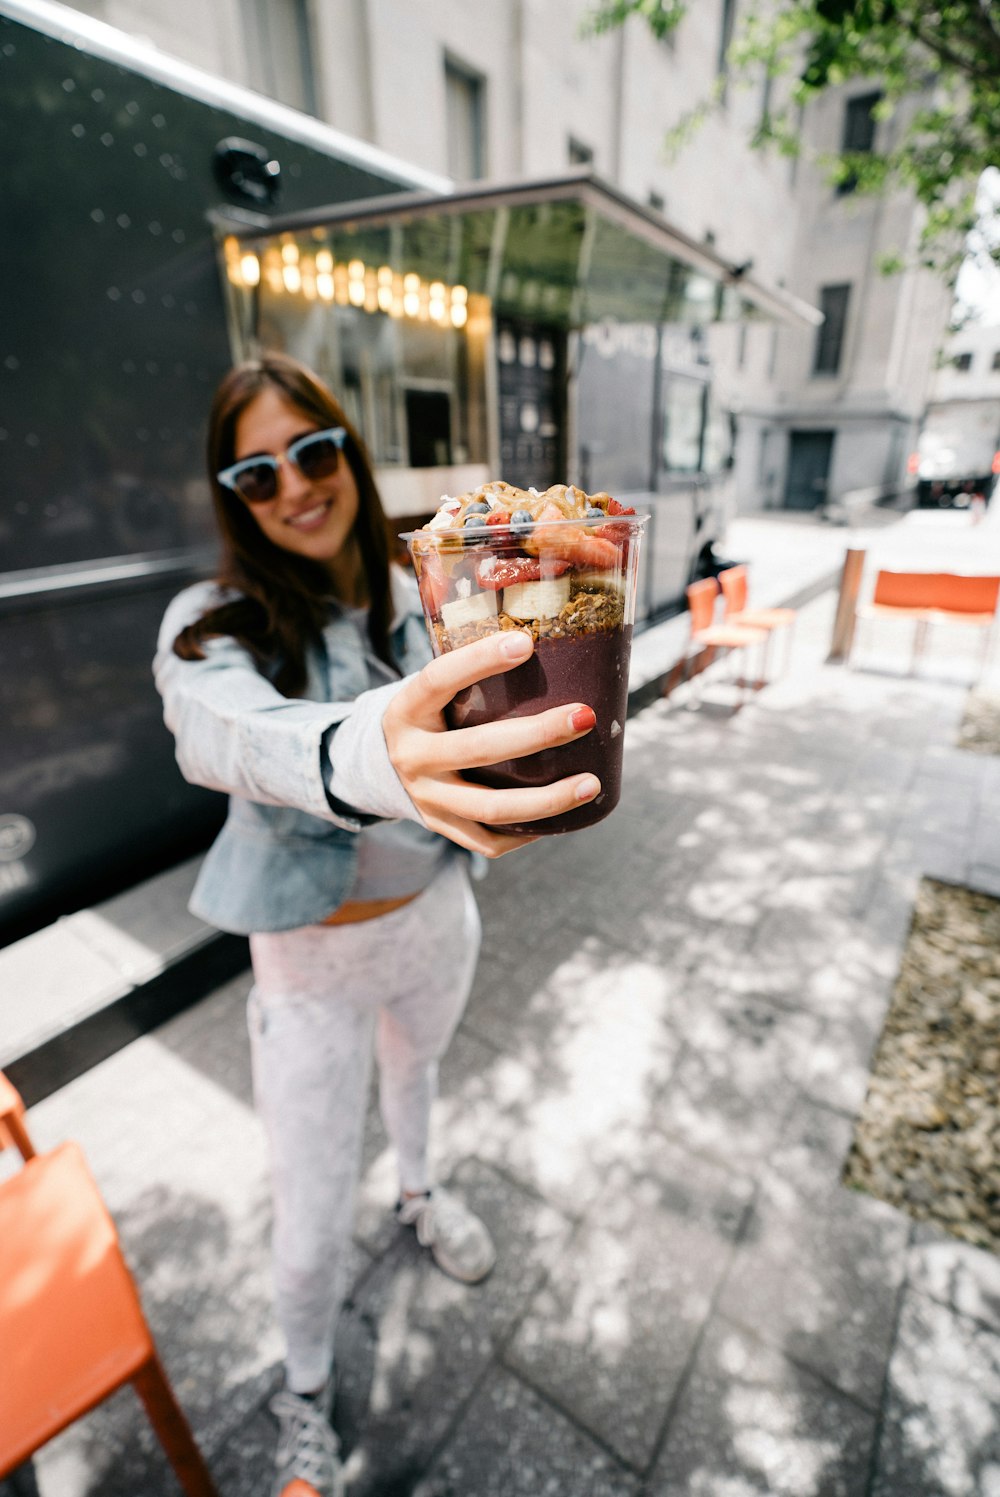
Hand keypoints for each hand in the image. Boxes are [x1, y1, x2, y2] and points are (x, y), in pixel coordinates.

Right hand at [382, 631, 599, 856]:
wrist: (380, 765)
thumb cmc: (429, 715)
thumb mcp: (431, 690)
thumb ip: (470, 673)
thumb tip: (548, 642)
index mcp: (407, 711)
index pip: (437, 680)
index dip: (478, 661)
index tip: (525, 644)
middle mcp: (412, 757)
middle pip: (479, 749)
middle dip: (538, 734)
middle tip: (584, 717)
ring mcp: (426, 798)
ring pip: (492, 807)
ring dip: (548, 799)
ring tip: (591, 784)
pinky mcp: (440, 826)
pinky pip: (488, 839)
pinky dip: (527, 831)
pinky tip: (561, 817)